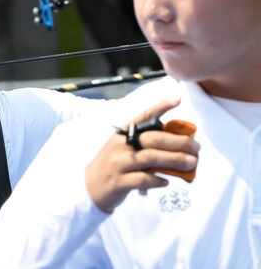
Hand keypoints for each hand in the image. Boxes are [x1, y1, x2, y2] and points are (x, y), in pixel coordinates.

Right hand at [84, 97, 199, 213]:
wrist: (89, 187)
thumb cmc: (113, 165)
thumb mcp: (123, 148)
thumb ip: (144, 144)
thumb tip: (176, 144)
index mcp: (123, 134)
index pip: (143, 116)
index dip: (160, 106)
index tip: (177, 98)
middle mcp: (120, 145)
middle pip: (154, 139)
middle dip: (179, 142)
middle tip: (196, 148)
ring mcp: (119, 164)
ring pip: (151, 158)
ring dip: (174, 160)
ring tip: (191, 163)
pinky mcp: (119, 182)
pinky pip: (143, 179)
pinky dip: (158, 180)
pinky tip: (167, 181)